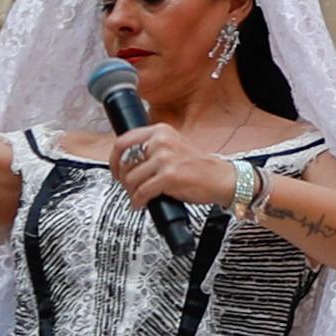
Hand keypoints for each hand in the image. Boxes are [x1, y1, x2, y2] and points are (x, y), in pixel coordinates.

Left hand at [109, 126, 224, 211]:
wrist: (221, 178)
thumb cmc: (199, 166)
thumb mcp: (174, 146)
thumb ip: (152, 148)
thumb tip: (127, 161)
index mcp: (160, 131)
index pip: (123, 141)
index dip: (113, 159)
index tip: (115, 169)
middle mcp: (161, 141)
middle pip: (125, 163)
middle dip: (123, 180)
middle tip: (129, 187)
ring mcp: (165, 158)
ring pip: (131, 179)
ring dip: (131, 193)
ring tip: (138, 197)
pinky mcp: (169, 176)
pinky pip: (142, 192)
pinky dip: (138, 201)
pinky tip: (141, 204)